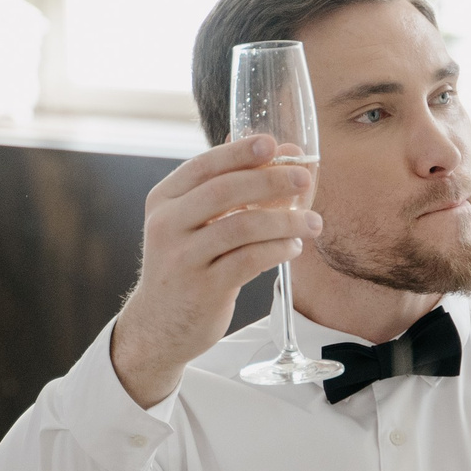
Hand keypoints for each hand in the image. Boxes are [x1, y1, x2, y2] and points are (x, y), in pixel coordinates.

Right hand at [111, 136, 322, 406]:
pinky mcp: (203, 289)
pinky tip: (293, 248)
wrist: (158, 326)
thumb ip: (227, 188)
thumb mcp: (190, 223)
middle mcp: (167, 225)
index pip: (203, 166)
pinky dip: (277, 250)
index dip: (239, 152)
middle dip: (269, 180)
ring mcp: (182, 258)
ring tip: (312, 223)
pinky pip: (248, 261)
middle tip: (302, 179)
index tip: (272, 144)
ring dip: (285, 221)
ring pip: (242, 227)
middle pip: (224, 191)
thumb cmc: (186, 266)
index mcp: (164, 200)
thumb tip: (278, 150)